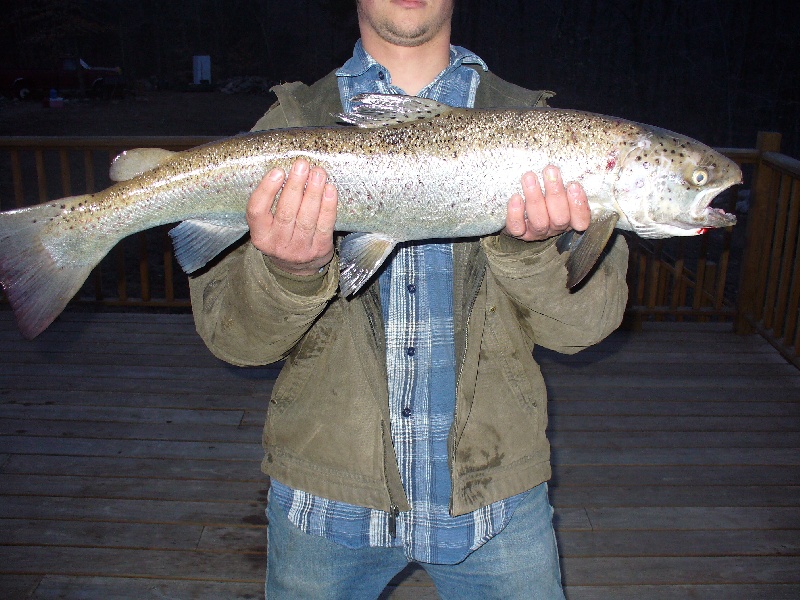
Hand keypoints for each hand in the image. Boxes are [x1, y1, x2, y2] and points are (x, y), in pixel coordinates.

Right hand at [246, 158, 337, 275]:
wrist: (298, 269)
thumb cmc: (282, 236)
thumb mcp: (268, 226)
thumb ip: (272, 203)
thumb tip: (288, 170)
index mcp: (260, 235)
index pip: (257, 211)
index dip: (266, 190)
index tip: (278, 171)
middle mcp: (278, 244)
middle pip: (286, 212)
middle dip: (295, 186)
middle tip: (302, 165)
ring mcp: (300, 249)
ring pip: (306, 218)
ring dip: (313, 192)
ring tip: (318, 172)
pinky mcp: (319, 249)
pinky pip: (325, 225)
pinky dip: (328, 206)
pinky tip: (330, 190)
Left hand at [502, 165, 590, 240]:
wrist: (517, 208)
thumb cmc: (545, 191)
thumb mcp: (558, 186)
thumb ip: (562, 179)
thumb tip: (569, 156)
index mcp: (570, 219)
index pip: (581, 219)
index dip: (579, 205)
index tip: (574, 185)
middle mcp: (555, 228)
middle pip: (560, 218)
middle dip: (555, 194)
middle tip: (550, 171)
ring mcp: (537, 232)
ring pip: (539, 221)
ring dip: (535, 198)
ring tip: (529, 177)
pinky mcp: (519, 233)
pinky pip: (517, 228)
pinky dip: (516, 213)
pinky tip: (516, 197)